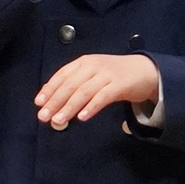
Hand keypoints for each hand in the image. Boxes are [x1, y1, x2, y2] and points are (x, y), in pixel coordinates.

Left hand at [36, 52, 161, 127]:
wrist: (145, 70)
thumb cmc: (114, 75)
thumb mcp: (92, 75)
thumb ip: (76, 85)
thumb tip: (54, 103)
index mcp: (83, 62)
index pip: (62, 75)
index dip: (49, 89)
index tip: (39, 103)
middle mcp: (93, 66)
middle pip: (70, 85)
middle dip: (55, 101)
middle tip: (44, 116)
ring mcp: (106, 75)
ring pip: (83, 92)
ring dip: (69, 107)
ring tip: (58, 120)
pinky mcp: (120, 84)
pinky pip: (102, 97)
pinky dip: (91, 107)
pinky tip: (82, 117)